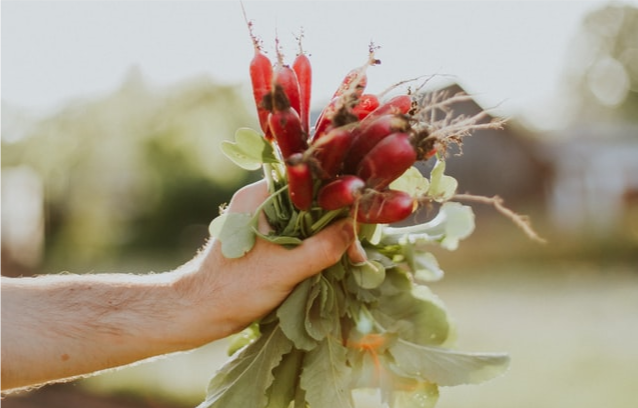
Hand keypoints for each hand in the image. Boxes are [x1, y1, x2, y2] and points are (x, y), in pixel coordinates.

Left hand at [173, 179, 362, 345]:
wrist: (198, 312)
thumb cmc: (233, 288)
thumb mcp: (284, 268)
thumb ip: (322, 247)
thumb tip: (354, 229)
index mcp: (259, 195)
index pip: (309, 182)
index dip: (337, 197)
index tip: (358, 219)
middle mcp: (260, 200)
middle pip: (311, 201)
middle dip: (336, 222)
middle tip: (357, 248)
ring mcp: (262, 220)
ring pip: (307, 219)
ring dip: (328, 236)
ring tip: (351, 257)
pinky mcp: (264, 239)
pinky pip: (298, 234)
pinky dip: (315, 246)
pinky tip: (333, 262)